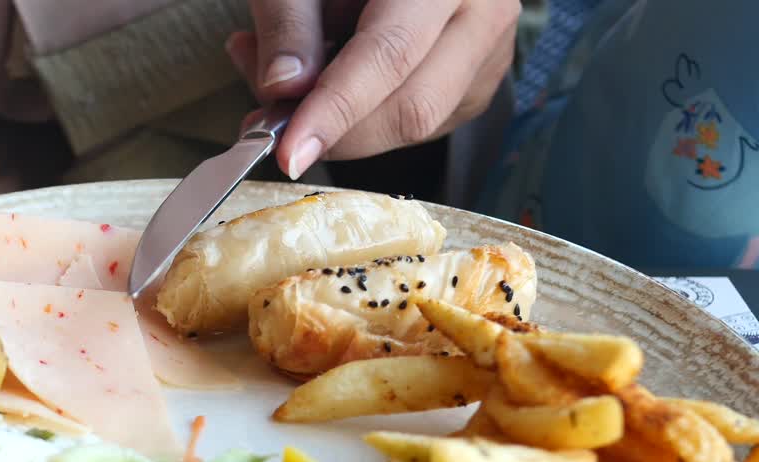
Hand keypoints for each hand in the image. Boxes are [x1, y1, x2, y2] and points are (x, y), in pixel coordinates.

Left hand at [229, 0, 519, 178]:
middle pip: (411, 107)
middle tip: (270, 115)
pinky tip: (332, 80)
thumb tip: (283, 89)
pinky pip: (420, 125)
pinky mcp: (476, 85)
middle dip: (335, 131)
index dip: (335, 108)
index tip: (288, 151)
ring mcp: (488, 55)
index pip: (389, 54)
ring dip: (343, 124)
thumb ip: (289, 22)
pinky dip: (363, 118)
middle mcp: (484, 13)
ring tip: (292, 81)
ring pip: (416, 125)